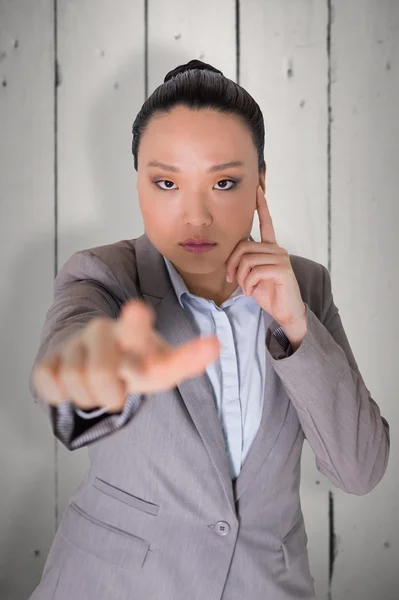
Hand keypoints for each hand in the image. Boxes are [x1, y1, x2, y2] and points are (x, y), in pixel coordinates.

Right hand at [32, 300, 220, 411]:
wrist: (98, 363)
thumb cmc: (133, 364)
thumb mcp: (160, 366)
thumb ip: (185, 359)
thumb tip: (214, 345)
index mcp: (133, 332)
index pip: (137, 330)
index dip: (136, 323)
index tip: (139, 310)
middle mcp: (101, 332)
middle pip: (100, 374)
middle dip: (111, 394)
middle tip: (118, 392)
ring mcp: (72, 345)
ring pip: (77, 385)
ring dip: (91, 397)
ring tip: (99, 387)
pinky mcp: (47, 362)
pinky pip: (52, 387)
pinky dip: (64, 396)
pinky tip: (74, 384)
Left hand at [225, 185, 306, 340]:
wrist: (285, 312)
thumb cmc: (268, 293)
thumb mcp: (251, 276)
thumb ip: (243, 263)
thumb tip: (231, 259)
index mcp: (270, 248)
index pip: (266, 223)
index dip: (262, 206)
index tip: (258, 189)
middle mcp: (277, 249)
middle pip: (244, 247)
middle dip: (232, 264)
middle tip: (231, 279)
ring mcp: (281, 258)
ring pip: (247, 260)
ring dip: (241, 277)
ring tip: (245, 288)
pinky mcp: (283, 270)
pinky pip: (255, 271)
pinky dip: (249, 284)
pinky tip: (252, 292)